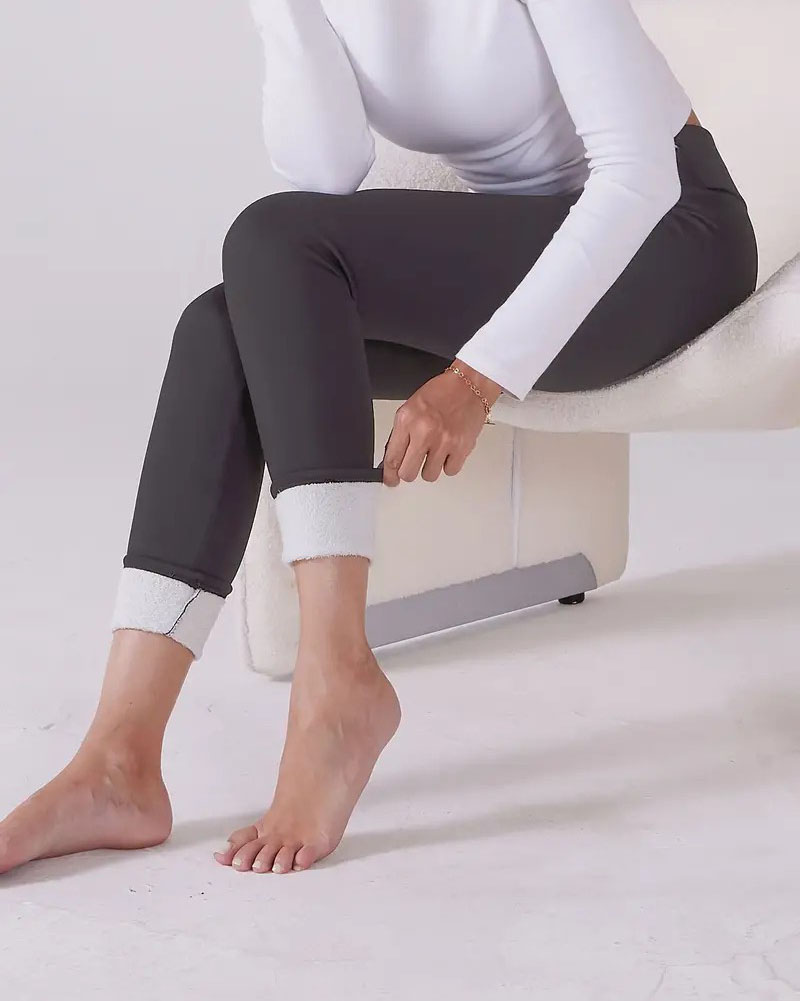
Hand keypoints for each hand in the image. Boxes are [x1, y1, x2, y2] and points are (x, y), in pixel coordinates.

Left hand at [381, 360, 502, 486]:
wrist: (469, 385)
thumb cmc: (441, 393)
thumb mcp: (411, 408)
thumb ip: (401, 434)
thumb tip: (395, 459)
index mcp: (407, 420)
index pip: (392, 457)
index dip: (390, 474)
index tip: (391, 480)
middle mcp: (424, 431)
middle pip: (408, 473)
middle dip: (409, 472)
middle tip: (413, 465)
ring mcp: (444, 441)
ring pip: (429, 476)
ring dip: (430, 468)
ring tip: (435, 452)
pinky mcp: (462, 448)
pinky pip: (450, 471)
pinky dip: (448, 464)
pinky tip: (448, 451)